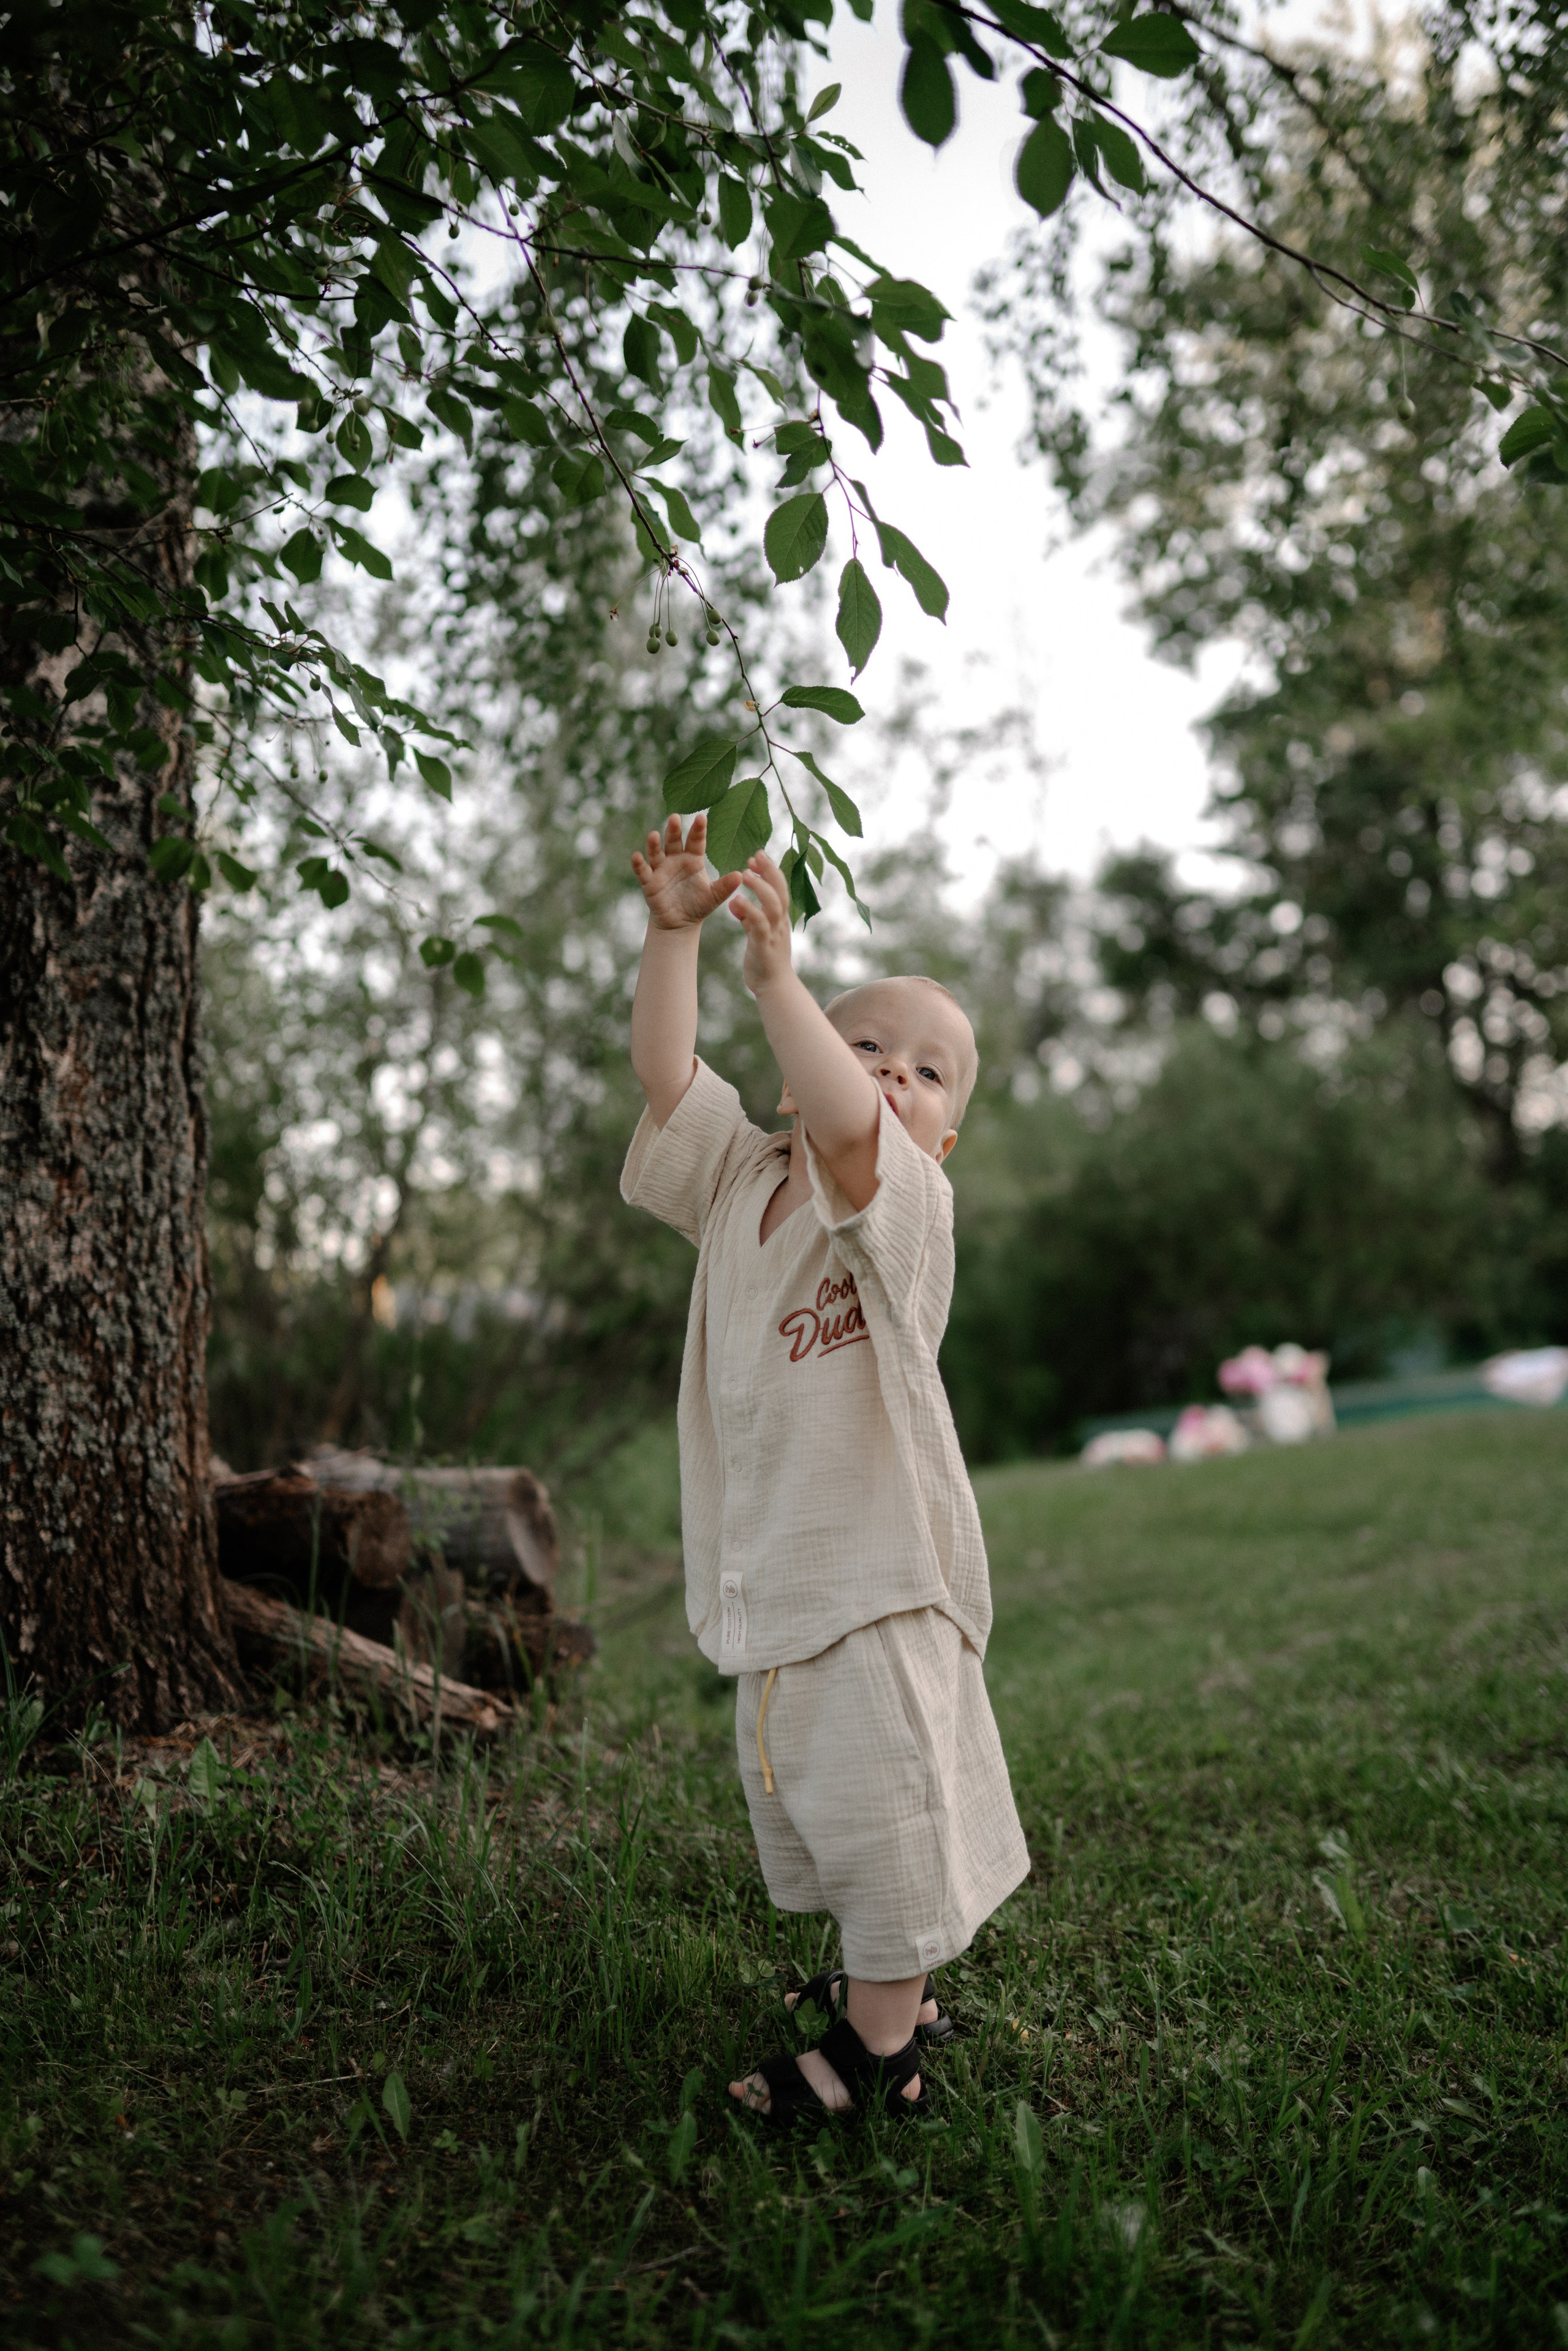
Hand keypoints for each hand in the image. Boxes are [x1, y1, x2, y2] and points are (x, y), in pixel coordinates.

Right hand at [631, 813, 740, 931]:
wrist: (680, 923)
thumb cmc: (697, 905)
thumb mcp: (713, 896)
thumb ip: (725, 886)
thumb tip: (740, 875)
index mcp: (693, 859)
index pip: (696, 841)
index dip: (698, 830)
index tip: (702, 817)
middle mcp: (675, 859)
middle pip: (673, 841)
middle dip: (673, 830)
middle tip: (675, 817)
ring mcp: (661, 869)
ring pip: (656, 853)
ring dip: (654, 844)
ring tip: (654, 835)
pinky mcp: (649, 882)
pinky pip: (643, 871)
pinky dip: (638, 864)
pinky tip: (637, 856)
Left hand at [731, 851, 795, 996]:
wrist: (774, 987)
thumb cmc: (765, 959)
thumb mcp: (757, 933)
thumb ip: (748, 917)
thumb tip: (735, 902)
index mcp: (779, 918)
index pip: (779, 887)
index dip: (770, 870)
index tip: (757, 855)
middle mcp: (780, 922)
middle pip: (780, 890)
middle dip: (769, 871)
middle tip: (754, 856)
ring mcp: (774, 933)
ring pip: (773, 904)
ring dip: (760, 887)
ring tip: (746, 874)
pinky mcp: (764, 945)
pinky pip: (759, 924)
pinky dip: (749, 910)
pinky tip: (736, 901)